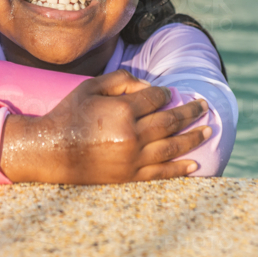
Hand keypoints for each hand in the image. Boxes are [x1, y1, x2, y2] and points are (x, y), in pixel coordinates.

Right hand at [0, 69, 211, 183]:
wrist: (49, 149)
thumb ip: (121, 80)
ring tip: (208, 130)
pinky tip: (195, 164)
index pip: (155, 99)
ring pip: (171, 147)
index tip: (170, 93)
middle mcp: (130, 134)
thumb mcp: (91, 86)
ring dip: (192, 138)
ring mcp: (131, 158)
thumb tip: (149, 86)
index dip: (165, 94)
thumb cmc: (69, 113)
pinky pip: (160, 173)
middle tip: (204, 106)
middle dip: (190, 112)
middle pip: (169, 121)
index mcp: (121, 109)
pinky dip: (179, 169)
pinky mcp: (128, 176)